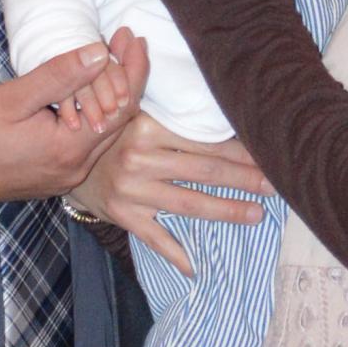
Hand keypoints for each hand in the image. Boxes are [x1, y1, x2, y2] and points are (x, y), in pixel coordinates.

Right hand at [0, 34, 145, 200]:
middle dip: (126, 79)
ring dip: (112, 97)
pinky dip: (96, 115)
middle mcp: (76, 169)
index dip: (133, 69)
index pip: (121, 107)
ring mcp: (68, 176)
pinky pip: (89, 144)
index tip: (131, 37)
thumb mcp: (14, 96)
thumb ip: (59, 75)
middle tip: (124, 41)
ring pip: (106, 133)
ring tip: (110, 59)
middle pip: (120, 121)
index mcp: (69, 150)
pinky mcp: (58, 176)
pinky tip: (90, 92)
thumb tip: (100, 52)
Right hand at [69, 110, 273, 271]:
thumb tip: (190, 79)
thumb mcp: (135, 109)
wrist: (72, 162)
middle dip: (244, 179)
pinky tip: (196, 267)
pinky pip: (155, 239)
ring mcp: (131, 191)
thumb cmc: (116, 134)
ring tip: (257, 214)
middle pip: (204, 172)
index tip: (268, 156)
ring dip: (227, 211)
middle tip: (275, 185)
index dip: (240, 151)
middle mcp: (139, 159)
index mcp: (147, 127)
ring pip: (189, 205)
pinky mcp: (123, 216)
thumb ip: (163, 100)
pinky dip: (176, 255)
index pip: (205, 142)